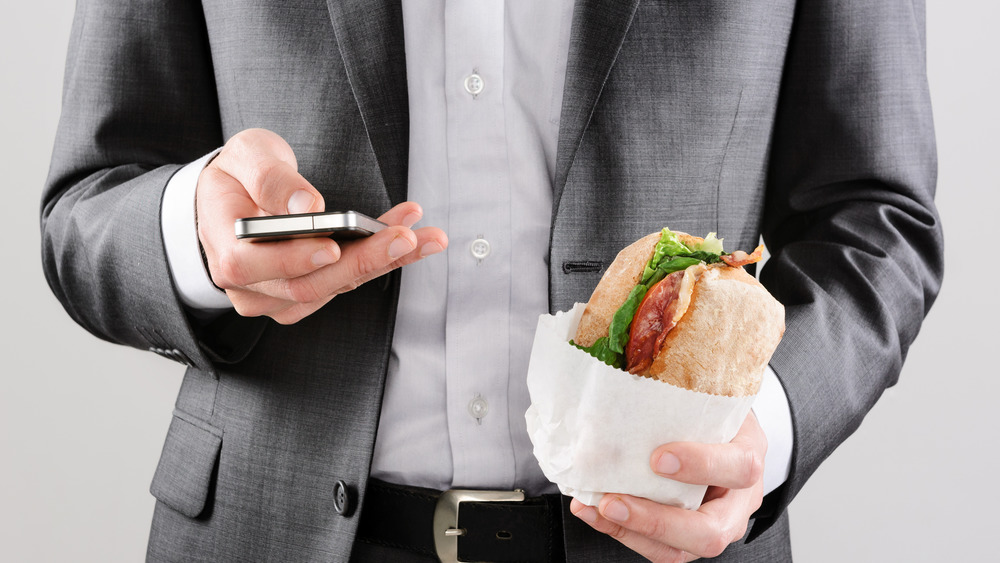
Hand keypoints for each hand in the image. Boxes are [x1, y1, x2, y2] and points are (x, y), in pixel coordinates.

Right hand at [196, 128, 447, 323]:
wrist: (237, 200)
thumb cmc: (239, 176)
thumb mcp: (246, 155)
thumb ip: (270, 177)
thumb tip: (305, 205)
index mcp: (225, 247)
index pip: (250, 264)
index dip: (295, 259)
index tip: (334, 245)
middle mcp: (249, 284)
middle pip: (307, 284)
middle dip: (361, 260)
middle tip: (403, 237)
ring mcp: (278, 296)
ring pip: (335, 287)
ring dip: (383, 261)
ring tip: (422, 235)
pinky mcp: (307, 297)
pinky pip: (347, 284)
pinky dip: (382, 262)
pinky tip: (413, 240)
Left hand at [570, 412, 765, 561]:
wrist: (726, 435)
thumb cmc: (715, 414)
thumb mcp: (712, 397)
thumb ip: (686, 397)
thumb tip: (635, 372)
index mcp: (748, 457)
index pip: (739, 468)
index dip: (701, 466)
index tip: (658, 458)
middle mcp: (738, 502)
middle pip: (710, 533)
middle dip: (656, 522)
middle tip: (613, 503)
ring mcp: (715, 526)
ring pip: (679, 551)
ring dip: (631, 532)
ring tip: (596, 509)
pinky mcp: (688, 538)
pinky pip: (657, 549)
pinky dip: (621, 532)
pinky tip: (594, 512)